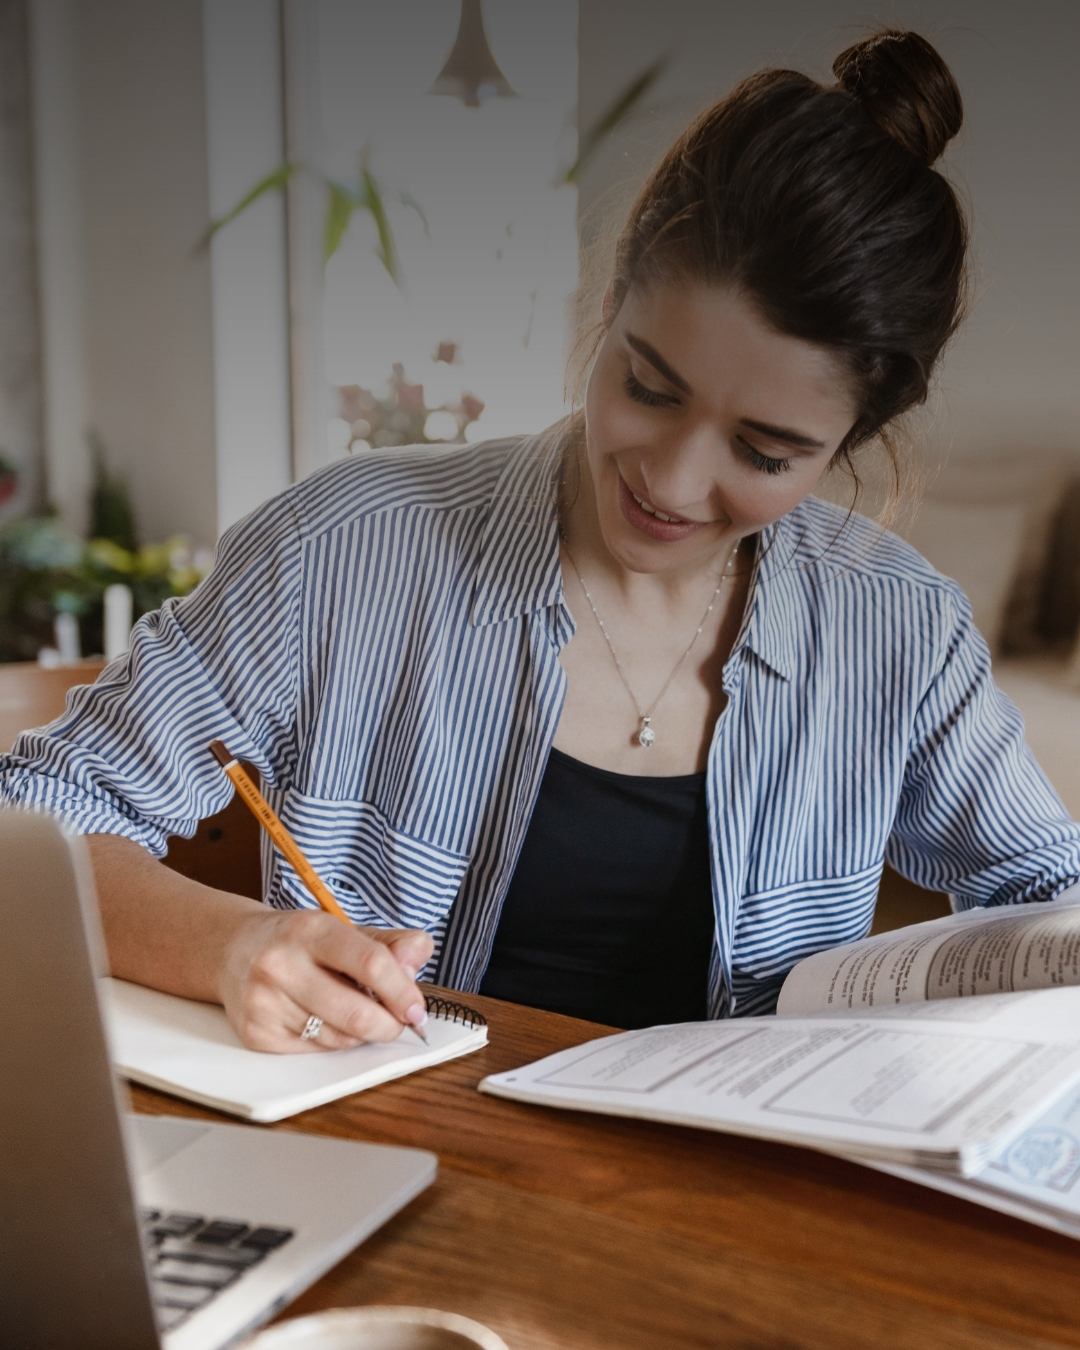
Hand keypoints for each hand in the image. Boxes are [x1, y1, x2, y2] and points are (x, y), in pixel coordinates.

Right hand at [218, 908, 433, 1052]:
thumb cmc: (301, 942)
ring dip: (360, 1033)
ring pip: (339, 1038)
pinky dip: (333, 1041)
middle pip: (356, 1013)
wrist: (233, 950)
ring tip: (354, 1010)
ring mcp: (264, 1002)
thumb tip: (418, 958)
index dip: (402, 991)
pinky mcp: (256, 1034)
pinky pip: (316, 1051)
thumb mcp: (345, 930)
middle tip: (398, 1022)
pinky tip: (324, 1019)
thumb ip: (390, 943)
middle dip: (388, 1025)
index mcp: (310, 929)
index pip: (370, 963)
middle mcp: (281, 964)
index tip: (417, 1009)